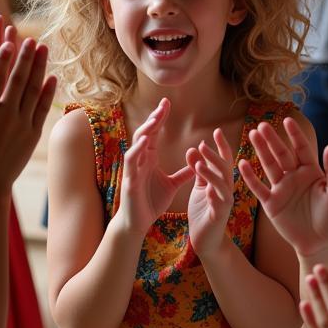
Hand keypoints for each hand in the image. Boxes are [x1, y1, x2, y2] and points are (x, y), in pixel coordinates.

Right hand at [0, 25, 55, 187]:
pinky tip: (52, 77)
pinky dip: (48, 92)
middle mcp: (6, 115)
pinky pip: (42, 108)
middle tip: (32, 39)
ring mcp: (22, 124)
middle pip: (18, 80)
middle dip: (26, 57)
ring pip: (34, 90)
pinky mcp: (32, 134)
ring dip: (40, 68)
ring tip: (45, 50)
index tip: (9, 42)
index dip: (3, 59)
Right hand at [115, 99, 193, 235]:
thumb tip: (198, 165)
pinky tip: (145, 142)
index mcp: (149, 159)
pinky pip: (132, 162)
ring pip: (137, 144)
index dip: (159, 118)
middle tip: (164, 104)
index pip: (154, 133)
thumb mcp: (172, 185)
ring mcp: (133, 169)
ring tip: (155, 118)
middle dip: (154, 118)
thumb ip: (183, 174)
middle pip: (146, 133)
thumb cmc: (151, 203)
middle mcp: (140, 160)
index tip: (167, 103)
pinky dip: (137, 150)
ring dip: (145, 131)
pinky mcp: (129, 180)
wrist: (137, 223)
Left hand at [186, 128, 234, 260]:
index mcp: (221, 182)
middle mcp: (226, 191)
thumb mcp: (199, 187)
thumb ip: (199, 170)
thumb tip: (193, 149)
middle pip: (224, 170)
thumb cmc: (203, 212)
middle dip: (215, 157)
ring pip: (222, 186)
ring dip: (212, 175)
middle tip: (203, 144)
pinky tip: (208, 191)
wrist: (205, 240)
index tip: (216, 131)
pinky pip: (218, 206)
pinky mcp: (218, 217)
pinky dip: (214, 197)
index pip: (223, 161)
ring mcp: (224, 204)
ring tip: (200, 165)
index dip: (221, 146)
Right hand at [238, 116, 327, 259]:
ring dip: (260, 151)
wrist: (321, 244)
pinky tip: (242, 163)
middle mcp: (295, 177)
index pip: (301, 149)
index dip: (294, 135)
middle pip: (281, 154)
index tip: (287, 120)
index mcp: (312, 172)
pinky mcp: (271, 204)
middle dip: (272, 140)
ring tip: (252, 135)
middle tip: (262, 125)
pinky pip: (259, 188)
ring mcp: (281, 189)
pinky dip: (250, 177)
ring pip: (269, 166)